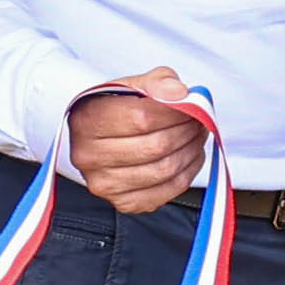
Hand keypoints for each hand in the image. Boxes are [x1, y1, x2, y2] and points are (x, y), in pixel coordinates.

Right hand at [69, 70, 214, 213]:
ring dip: (191, 151)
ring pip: (164, 170)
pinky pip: (167, 191)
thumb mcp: (133, 85)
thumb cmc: (117, 110)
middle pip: (156, 146)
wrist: (103, 137)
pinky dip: (188, 173)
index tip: (190, 105)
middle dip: (187, 131)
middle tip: (198, 121)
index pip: (142, 118)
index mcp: (87, 121)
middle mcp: (89, 156)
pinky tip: (190, 156)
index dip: (175, 112)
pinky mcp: (123, 202)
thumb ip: (157, 82)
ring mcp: (104, 183)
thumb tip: (179, 93)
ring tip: (196, 136)